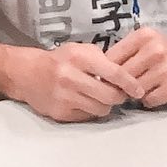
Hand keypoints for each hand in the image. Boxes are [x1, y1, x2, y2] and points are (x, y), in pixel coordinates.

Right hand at [9, 42, 143, 122]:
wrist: (28, 73)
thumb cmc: (60, 60)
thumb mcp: (79, 50)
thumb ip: (102, 61)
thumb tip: (126, 77)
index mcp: (79, 57)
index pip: (113, 72)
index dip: (130, 83)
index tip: (139, 90)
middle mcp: (71, 77)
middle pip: (110, 96)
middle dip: (119, 97)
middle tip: (118, 94)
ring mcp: (65, 97)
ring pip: (101, 109)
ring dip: (105, 105)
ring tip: (99, 97)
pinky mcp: (61, 112)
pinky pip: (87, 116)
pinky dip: (91, 111)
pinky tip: (84, 102)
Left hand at [106, 27, 166, 107]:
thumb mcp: (148, 43)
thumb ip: (126, 52)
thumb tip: (100, 71)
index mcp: (144, 36)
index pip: (112, 57)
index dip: (107, 71)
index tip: (108, 77)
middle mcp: (154, 50)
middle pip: (122, 75)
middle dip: (121, 84)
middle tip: (125, 87)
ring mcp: (165, 69)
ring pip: (134, 89)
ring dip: (136, 93)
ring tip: (143, 88)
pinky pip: (149, 100)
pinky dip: (149, 100)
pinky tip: (156, 93)